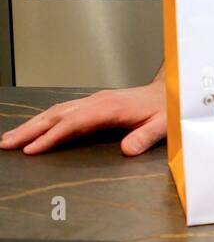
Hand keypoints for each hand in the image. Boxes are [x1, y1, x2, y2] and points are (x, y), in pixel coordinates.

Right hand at [0, 78, 166, 156]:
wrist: (169, 90)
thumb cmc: (165, 109)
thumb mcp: (162, 124)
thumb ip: (145, 137)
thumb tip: (128, 150)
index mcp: (110, 108)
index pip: (74, 123)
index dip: (52, 137)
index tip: (32, 149)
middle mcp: (97, 101)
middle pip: (57, 115)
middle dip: (30, 130)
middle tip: (6, 143)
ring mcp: (93, 101)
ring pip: (56, 111)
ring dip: (32, 124)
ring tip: (10, 138)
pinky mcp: (93, 103)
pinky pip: (63, 111)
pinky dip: (44, 120)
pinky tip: (33, 129)